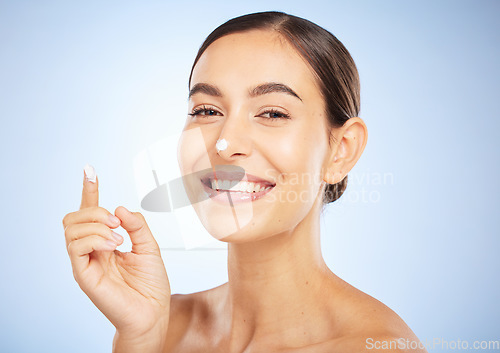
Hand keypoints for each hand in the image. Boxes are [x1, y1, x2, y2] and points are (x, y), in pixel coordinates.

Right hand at [62, 165, 170, 341]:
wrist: (153, 312)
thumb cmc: (151, 284)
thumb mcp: (149, 246)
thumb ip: (136, 225)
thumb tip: (118, 208)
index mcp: (106, 242)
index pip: (90, 212)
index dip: (89, 190)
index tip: (89, 170)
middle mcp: (92, 250)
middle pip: (74, 217)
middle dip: (93, 209)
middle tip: (115, 221)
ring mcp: (85, 262)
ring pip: (72, 228)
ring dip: (96, 224)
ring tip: (118, 237)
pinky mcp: (83, 274)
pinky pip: (76, 246)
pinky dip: (95, 238)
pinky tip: (113, 244)